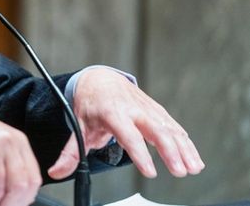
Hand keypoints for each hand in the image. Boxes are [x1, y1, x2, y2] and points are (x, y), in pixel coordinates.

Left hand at [48, 68, 204, 179]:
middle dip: (170, 151)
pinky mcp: (157, 110)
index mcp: (112, 112)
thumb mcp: (78, 125)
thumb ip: (70, 152)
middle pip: (155, 130)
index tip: (149, 171)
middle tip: (179, 171)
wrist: (100, 79)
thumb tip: (56, 171)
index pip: (128, 134)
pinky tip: (194, 158)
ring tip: (192, 168)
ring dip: (184, 149)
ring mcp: (147, 109)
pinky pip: (174, 126)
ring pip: (169, 128)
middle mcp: (133, 109)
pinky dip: (186, 142)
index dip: (139, 153)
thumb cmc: (90, 103)